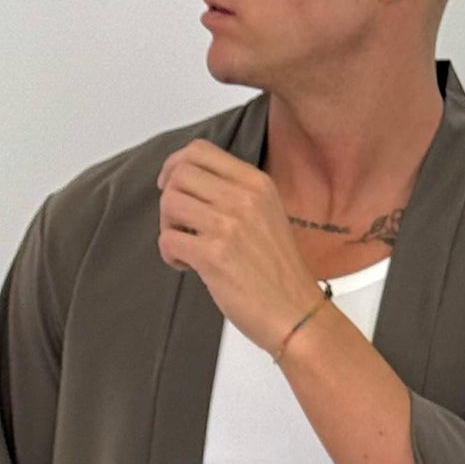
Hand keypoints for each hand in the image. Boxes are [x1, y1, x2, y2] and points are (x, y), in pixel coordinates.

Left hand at [157, 139, 327, 356]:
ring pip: (169, 203)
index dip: (175, 165)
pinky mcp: (213, 255)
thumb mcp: (268, 215)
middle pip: (179, 174)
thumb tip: (193, 189)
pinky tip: (188, 266)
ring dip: (168, 226)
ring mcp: (228, 225)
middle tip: (180, 224)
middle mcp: (243, 197)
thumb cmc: (281, 273)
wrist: (296, 313)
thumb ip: (236, 196)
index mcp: (257, 183)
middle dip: (169, 199)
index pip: (200, 151)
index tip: (171, 186)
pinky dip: (170, 254)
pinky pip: (168, 239)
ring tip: (186, 247)